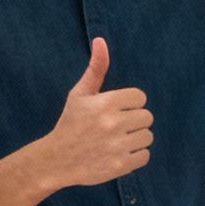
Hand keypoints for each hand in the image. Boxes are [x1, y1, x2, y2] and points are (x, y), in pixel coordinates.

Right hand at [45, 38, 153, 188]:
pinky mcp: (121, 165)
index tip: (115, 110)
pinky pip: (145, 156)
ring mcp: (117, 145)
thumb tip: (101, 40)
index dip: (129, 104)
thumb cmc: (71, 122)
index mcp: (106, 103)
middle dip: (134, 121)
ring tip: (117, 140)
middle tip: (116, 127)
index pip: (140, 98)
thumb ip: (96, 68)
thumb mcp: (80, 94)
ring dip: (136, 138)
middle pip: (147, 117)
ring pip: (148, 136)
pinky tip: (118, 153)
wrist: (57, 160)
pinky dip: (135, 156)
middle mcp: (113, 123)